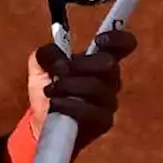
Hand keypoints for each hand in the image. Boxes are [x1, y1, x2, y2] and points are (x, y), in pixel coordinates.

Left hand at [26, 30, 138, 148]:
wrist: (42, 123)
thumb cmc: (49, 91)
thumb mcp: (40, 65)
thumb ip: (48, 54)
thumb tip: (59, 60)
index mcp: (99, 60)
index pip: (121, 45)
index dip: (116, 38)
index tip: (98, 40)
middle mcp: (109, 80)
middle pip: (109, 63)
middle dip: (81, 64)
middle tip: (62, 70)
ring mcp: (109, 102)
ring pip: (96, 87)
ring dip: (69, 86)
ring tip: (51, 91)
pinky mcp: (103, 122)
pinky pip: (91, 112)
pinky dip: (69, 106)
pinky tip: (55, 104)